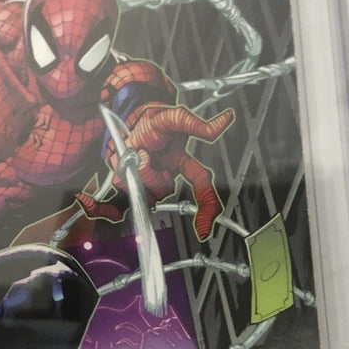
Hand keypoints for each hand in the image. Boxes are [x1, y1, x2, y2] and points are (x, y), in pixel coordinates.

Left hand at [116, 103, 233, 240]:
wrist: (125, 124)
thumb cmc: (151, 123)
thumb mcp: (173, 119)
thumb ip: (196, 124)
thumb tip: (223, 122)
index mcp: (183, 163)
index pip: (201, 186)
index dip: (207, 208)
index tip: (204, 228)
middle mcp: (168, 176)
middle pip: (164, 189)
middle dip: (152, 175)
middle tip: (145, 154)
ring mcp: (150, 183)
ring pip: (147, 190)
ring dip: (139, 170)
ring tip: (138, 153)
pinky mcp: (131, 186)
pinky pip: (130, 190)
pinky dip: (125, 175)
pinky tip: (128, 163)